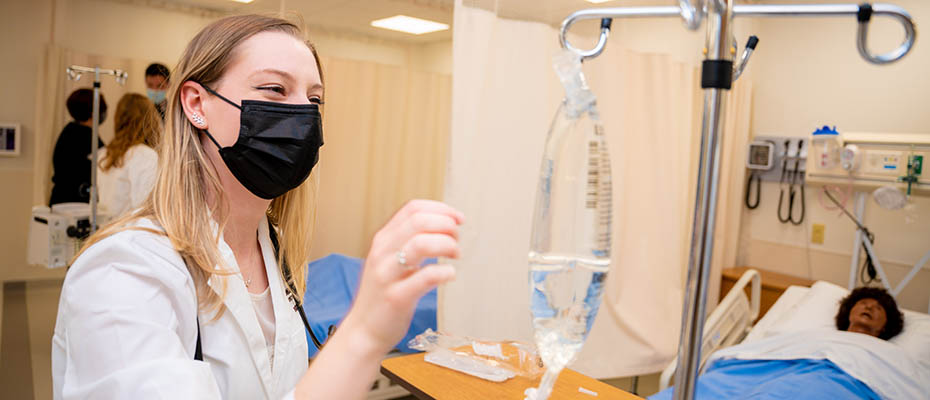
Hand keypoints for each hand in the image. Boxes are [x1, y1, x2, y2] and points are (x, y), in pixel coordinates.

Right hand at [341, 199, 463, 354]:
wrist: (363, 331)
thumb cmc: (383, 295)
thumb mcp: (389, 260)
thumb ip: (408, 242)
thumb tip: (443, 226)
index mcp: (383, 240)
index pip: (413, 208)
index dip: (441, 209)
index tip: (458, 218)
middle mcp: (382, 252)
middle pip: (419, 221)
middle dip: (446, 225)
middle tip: (457, 239)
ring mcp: (387, 274)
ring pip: (421, 243)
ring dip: (446, 244)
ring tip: (455, 255)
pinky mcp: (396, 297)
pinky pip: (425, 277)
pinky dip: (444, 272)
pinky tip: (450, 275)